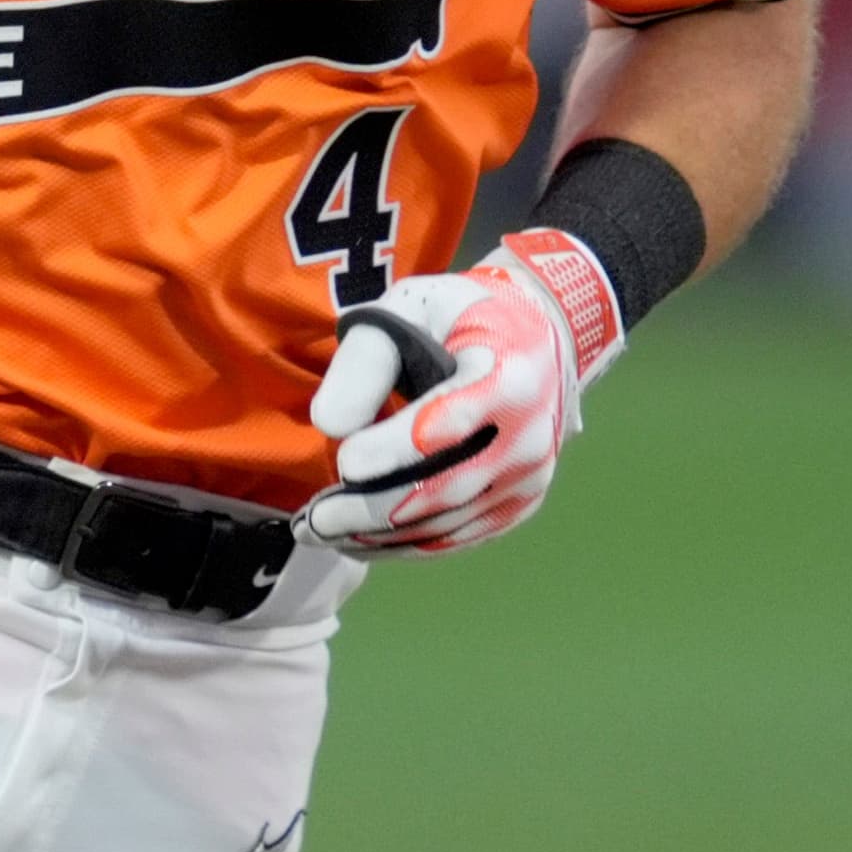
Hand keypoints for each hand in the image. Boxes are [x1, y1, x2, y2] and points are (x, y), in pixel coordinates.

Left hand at [301, 228, 623, 556]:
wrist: (537, 342)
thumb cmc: (461, 319)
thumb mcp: (413, 306)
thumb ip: (367, 356)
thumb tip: (331, 425)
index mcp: (511, 375)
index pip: (450, 423)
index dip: (395, 449)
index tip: (344, 461)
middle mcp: (529, 435)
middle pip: (446, 487)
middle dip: (374, 507)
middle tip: (314, 519)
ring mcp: (528, 478)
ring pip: (445, 523)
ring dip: (378, 536)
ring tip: (318, 531)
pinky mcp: (517, 506)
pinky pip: (455, 537)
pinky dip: (402, 544)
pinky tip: (356, 540)